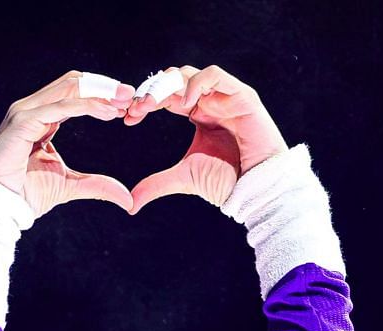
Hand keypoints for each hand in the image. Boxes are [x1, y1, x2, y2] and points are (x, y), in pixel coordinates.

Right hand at [0, 70, 136, 217]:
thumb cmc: (25, 195)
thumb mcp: (70, 186)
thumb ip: (97, 185)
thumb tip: (127, 198)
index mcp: (42, 118)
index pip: (75, 93)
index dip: (102, 95)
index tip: (128, 104)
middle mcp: (33, 109)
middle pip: (73, 83)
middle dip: (104, 87)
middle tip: (130, 96)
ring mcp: (25, 112)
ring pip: (69, 88)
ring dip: (99, 92)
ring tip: (122, 103)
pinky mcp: (23, 121)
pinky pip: (60, 106)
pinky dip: (87, 106)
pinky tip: (107, 113)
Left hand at [122, 65, 288, 214]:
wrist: (255, 189)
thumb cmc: (227, 183)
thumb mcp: (184, 178)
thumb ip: (157, 184)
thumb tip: (130, 204)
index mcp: (198, 114)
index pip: (166, 97)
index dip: (146, 102)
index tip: (127, 117)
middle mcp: (210, 101)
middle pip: (174, 81)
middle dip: (151, 91)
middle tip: (137, 107)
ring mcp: (225, 97)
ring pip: (190, 74)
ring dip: (168, 85)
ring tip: (155, 105)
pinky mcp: (241, 96)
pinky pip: (215, 75)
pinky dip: (196, 83)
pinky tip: (184, 103)